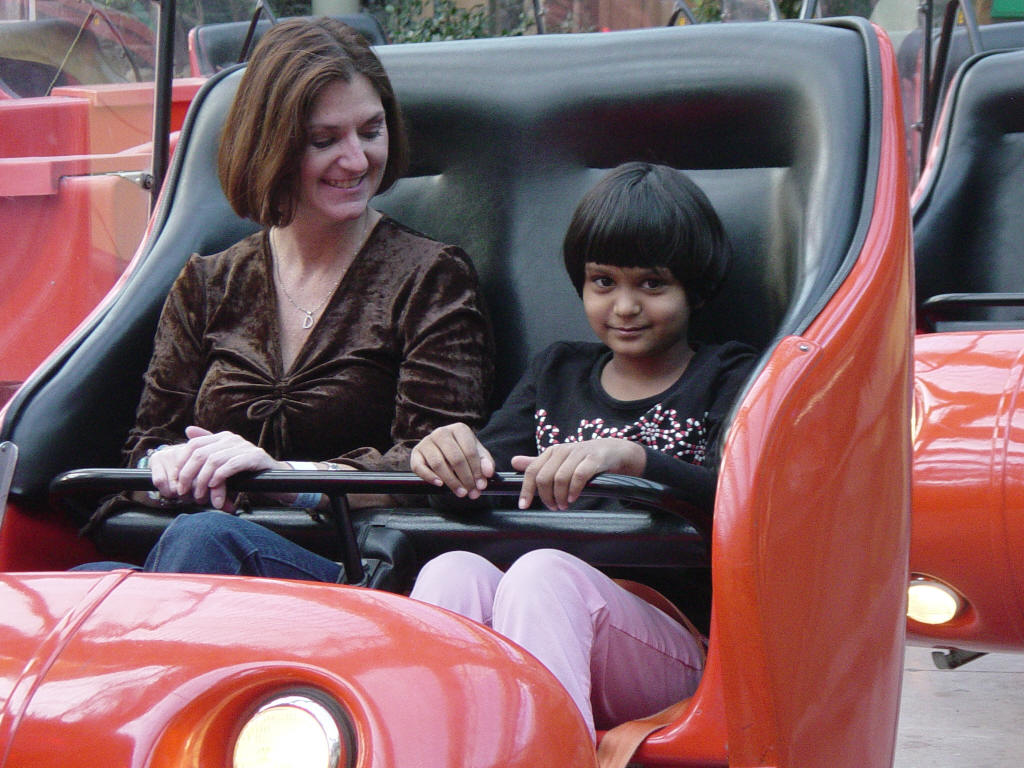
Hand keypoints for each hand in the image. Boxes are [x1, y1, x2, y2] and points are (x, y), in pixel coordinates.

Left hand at [149, 426, 286, 510]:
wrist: (276, 479)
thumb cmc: (246, 473)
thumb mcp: (224, 462)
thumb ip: (207, 448)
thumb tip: (188, 430)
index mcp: (222, 437)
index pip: (193, 445)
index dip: (181, 463)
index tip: (177, 481)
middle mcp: (232, 438)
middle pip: (200, 454)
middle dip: (188, 475)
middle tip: (184, 492)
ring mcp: (245, 446)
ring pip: (213, 461)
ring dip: (203, 481)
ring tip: (200, 495)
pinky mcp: (256, 457)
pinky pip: (231, 465)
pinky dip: (220, 477)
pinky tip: (215, 487)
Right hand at [410, 422, 494, 498]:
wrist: (444, 451)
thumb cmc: (463, 452)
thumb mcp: (477, 454)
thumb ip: (485, 462)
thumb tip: (488, 473)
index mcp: (459, 429)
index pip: (469, 451)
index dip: (476, 470)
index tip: (481, 485)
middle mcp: (441, 432)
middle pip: (455, 458)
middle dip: (465, 478)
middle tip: (471, 492)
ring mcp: (427, 442)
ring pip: (438, 464)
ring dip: (451, 481)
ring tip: (461, 493)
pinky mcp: (416, 453)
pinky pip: (419, 467)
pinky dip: (429, 477)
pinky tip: (440, 484)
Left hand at [511, 438, 645, 510]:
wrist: (614, 451)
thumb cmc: (584, 459)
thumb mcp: (560, 461)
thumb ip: (539, 463)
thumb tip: (514, 462)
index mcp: (552, 452)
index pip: (532, 471)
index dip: (526, 490)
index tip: (523, 506)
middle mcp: (563, 450)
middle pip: (544, 477)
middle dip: (546, 497)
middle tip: (553, 507)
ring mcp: (579, 453)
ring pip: (560, 478)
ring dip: (559, 497)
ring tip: (563, 505)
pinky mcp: (594, 459)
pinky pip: (578, 476)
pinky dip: (573, 490)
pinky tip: (573, 498)